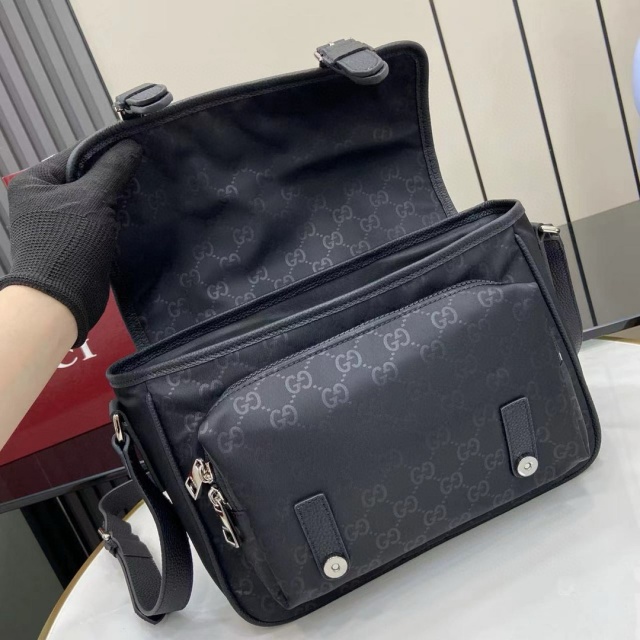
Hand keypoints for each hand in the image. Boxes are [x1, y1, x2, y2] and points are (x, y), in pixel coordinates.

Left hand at [0, 140, 141, 346]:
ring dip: (117, 199)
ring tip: (144, 192)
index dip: (107, 152)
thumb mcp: (92, 199)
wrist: (60, 299)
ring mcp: (58, 222)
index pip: (76, 155)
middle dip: (114, 177)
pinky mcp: (74, 242)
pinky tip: (136, 215)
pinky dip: (115, 218)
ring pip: (94, 201)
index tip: (138, 151)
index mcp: (35, 181)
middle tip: (146, 172)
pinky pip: (98, 221)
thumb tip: (132, 144)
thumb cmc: (68, 243)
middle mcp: (42, 199)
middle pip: (86, 178)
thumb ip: (113, 169)